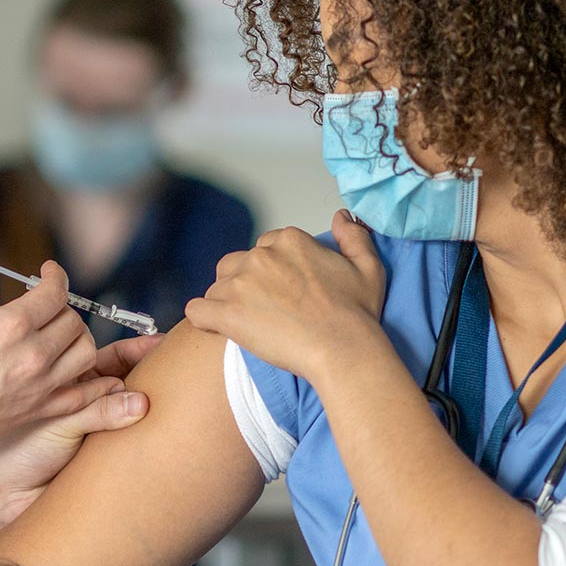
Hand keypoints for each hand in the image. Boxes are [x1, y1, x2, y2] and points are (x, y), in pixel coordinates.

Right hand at [0, 232, 111, 487]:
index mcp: (13, 324)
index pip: (55, 292)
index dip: (55, 275)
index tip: (49, 271)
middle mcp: (34, 355)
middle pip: (72, 322)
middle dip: (63, 307)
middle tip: (49, 304)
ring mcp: (39, 386)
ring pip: (85, 354)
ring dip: (79, 338)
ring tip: (63, 334)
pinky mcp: (37, 410)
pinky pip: (81, 397)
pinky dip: (94, 385)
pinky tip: (97, 376)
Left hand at [0, 333, 161, 519]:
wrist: (4, 497)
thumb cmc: (15, 453)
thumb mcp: (58, 424)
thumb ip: (97, 410)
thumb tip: (137, 401)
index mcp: (73, 384)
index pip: (113, 359)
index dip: (138, 351)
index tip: (162, 345)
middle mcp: (90, 404)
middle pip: (131, 382)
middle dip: (153, 376)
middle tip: (179, 372)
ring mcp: (101, 429)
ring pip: (135, 413)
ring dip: (152, 409)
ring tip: (175, 403)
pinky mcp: (108, 457)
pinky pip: (135, 444)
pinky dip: (148, 439)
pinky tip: (160, 437)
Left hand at [184, 210, 387, 383]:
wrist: (343, 349)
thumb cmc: (356, 314)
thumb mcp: (368, 267)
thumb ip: (353, 236)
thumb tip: (340, 216)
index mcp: (289, 240)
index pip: (264, 248)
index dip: (270, 272)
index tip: (282, 293)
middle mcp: (260, 255)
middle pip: (235, 265)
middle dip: (243, 284)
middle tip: (264, 311)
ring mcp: (240, 283)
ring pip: (217, 288)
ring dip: (226, 303)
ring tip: (249, 325)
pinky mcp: (226, 312)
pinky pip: (197, 310)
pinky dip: (204, 320)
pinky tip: (218, 329)